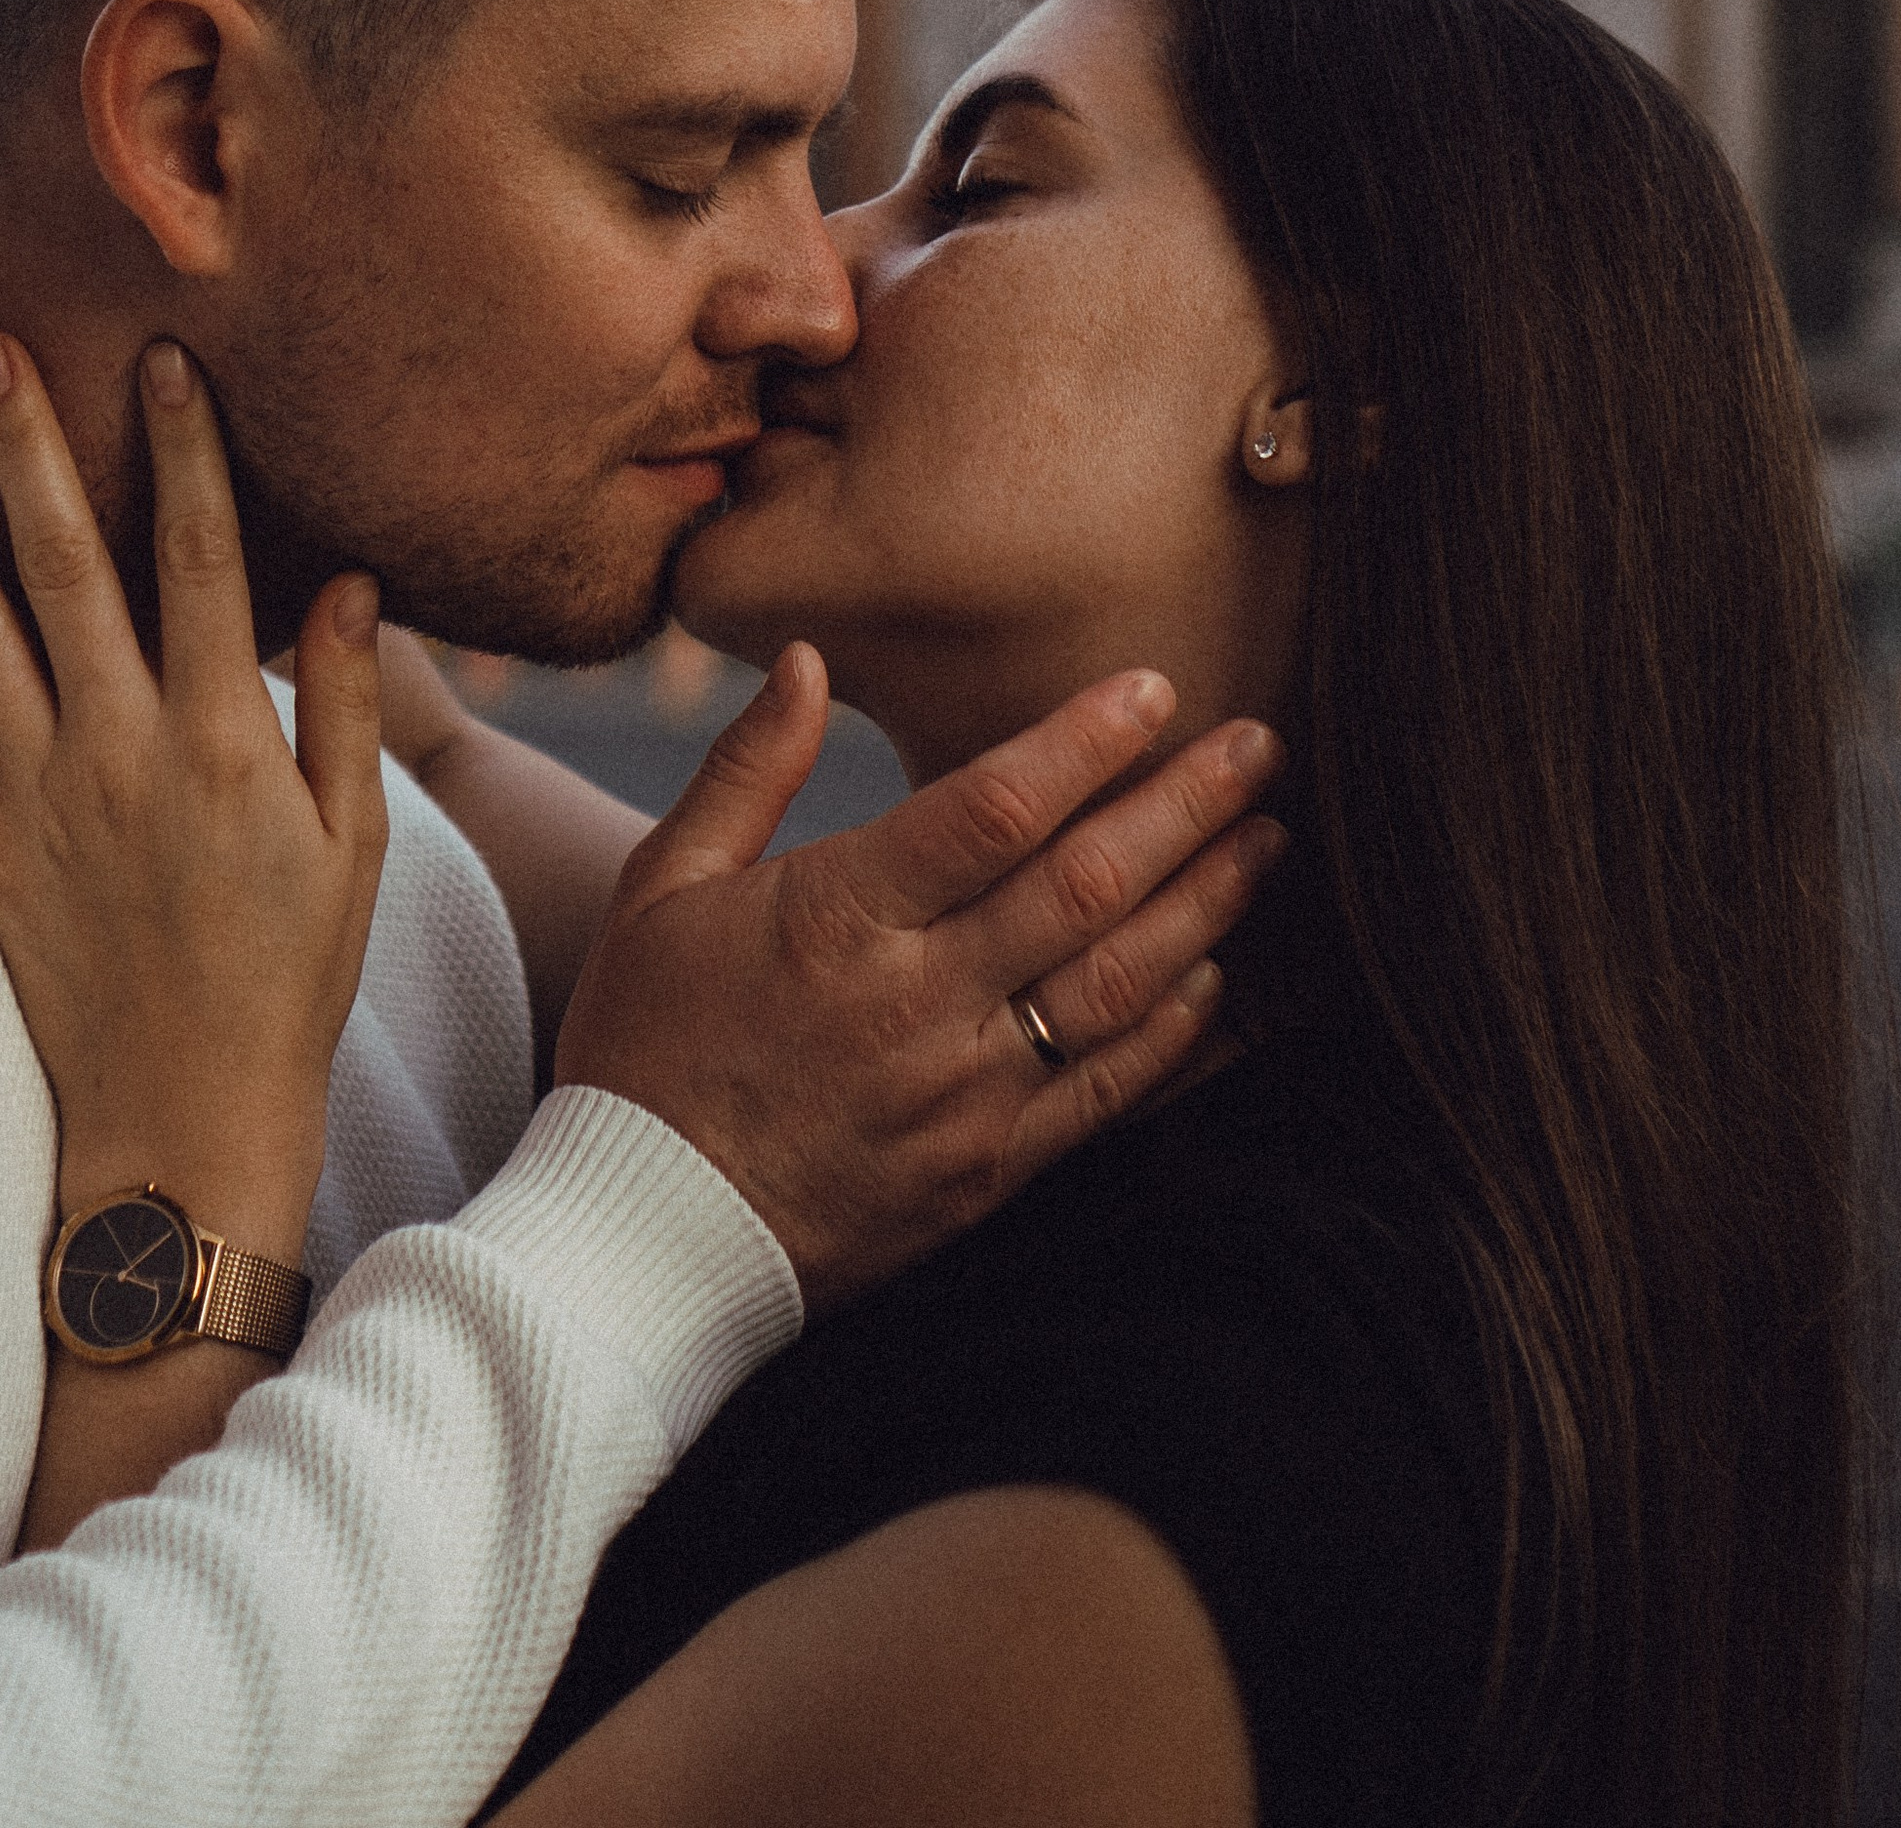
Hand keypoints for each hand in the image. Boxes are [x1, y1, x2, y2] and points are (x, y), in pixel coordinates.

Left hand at [0, 330, 388, 1251]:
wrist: (185, 1122)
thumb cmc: (289, 979)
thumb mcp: (353, 840)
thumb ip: (349, 704)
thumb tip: (348, 579)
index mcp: (228, 740)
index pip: (204, 559)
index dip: (184, 452)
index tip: (163, 358)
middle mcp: (124, 752)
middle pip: (68, 567)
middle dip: (30, 447)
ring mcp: (42, 799)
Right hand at [556, 651, 1284, 1311]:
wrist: (636, 1242)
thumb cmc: (643, 1046)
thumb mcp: (661, 888)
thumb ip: (747, 770)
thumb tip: (809, 659)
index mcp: (838, 919)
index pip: (992, 809)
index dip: (1084, 742)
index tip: (1154, 687)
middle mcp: (915, 1005)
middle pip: (1084, 887)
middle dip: (1183, 807)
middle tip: (1257, 745)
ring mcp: (962, 1097)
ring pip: (1115, 987)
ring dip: (1203, 906)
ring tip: (1264, 842)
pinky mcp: (986, 1175)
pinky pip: (1105, 1095)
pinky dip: (1173, 1032)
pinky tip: (1218, 978)